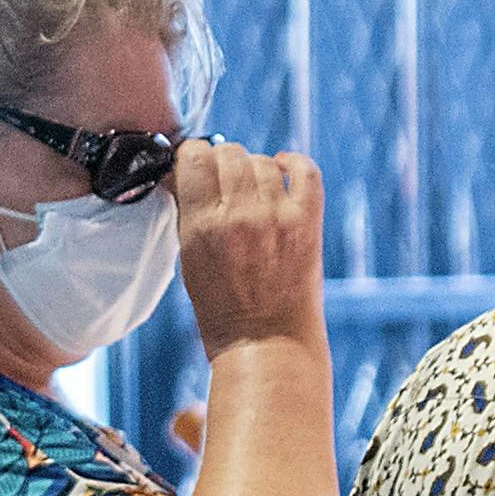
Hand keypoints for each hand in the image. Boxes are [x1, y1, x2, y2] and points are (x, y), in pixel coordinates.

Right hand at [173, 140, 326, 354]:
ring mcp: (278, 217)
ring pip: (262, 160)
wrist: (268, 342)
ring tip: (250, 187)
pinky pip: (306, 171)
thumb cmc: (222, 307)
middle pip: (228, 153)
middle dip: (221, 162)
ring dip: (253, 167)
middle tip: (223, 181)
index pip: (193, 157)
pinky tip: (283, 171)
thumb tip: (187, 173)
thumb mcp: (188, 257)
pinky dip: (294, 163)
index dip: (192, 157)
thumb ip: (188, 212)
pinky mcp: (307, 224)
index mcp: (203, 225)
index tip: (195, 168)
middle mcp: (241, 215)